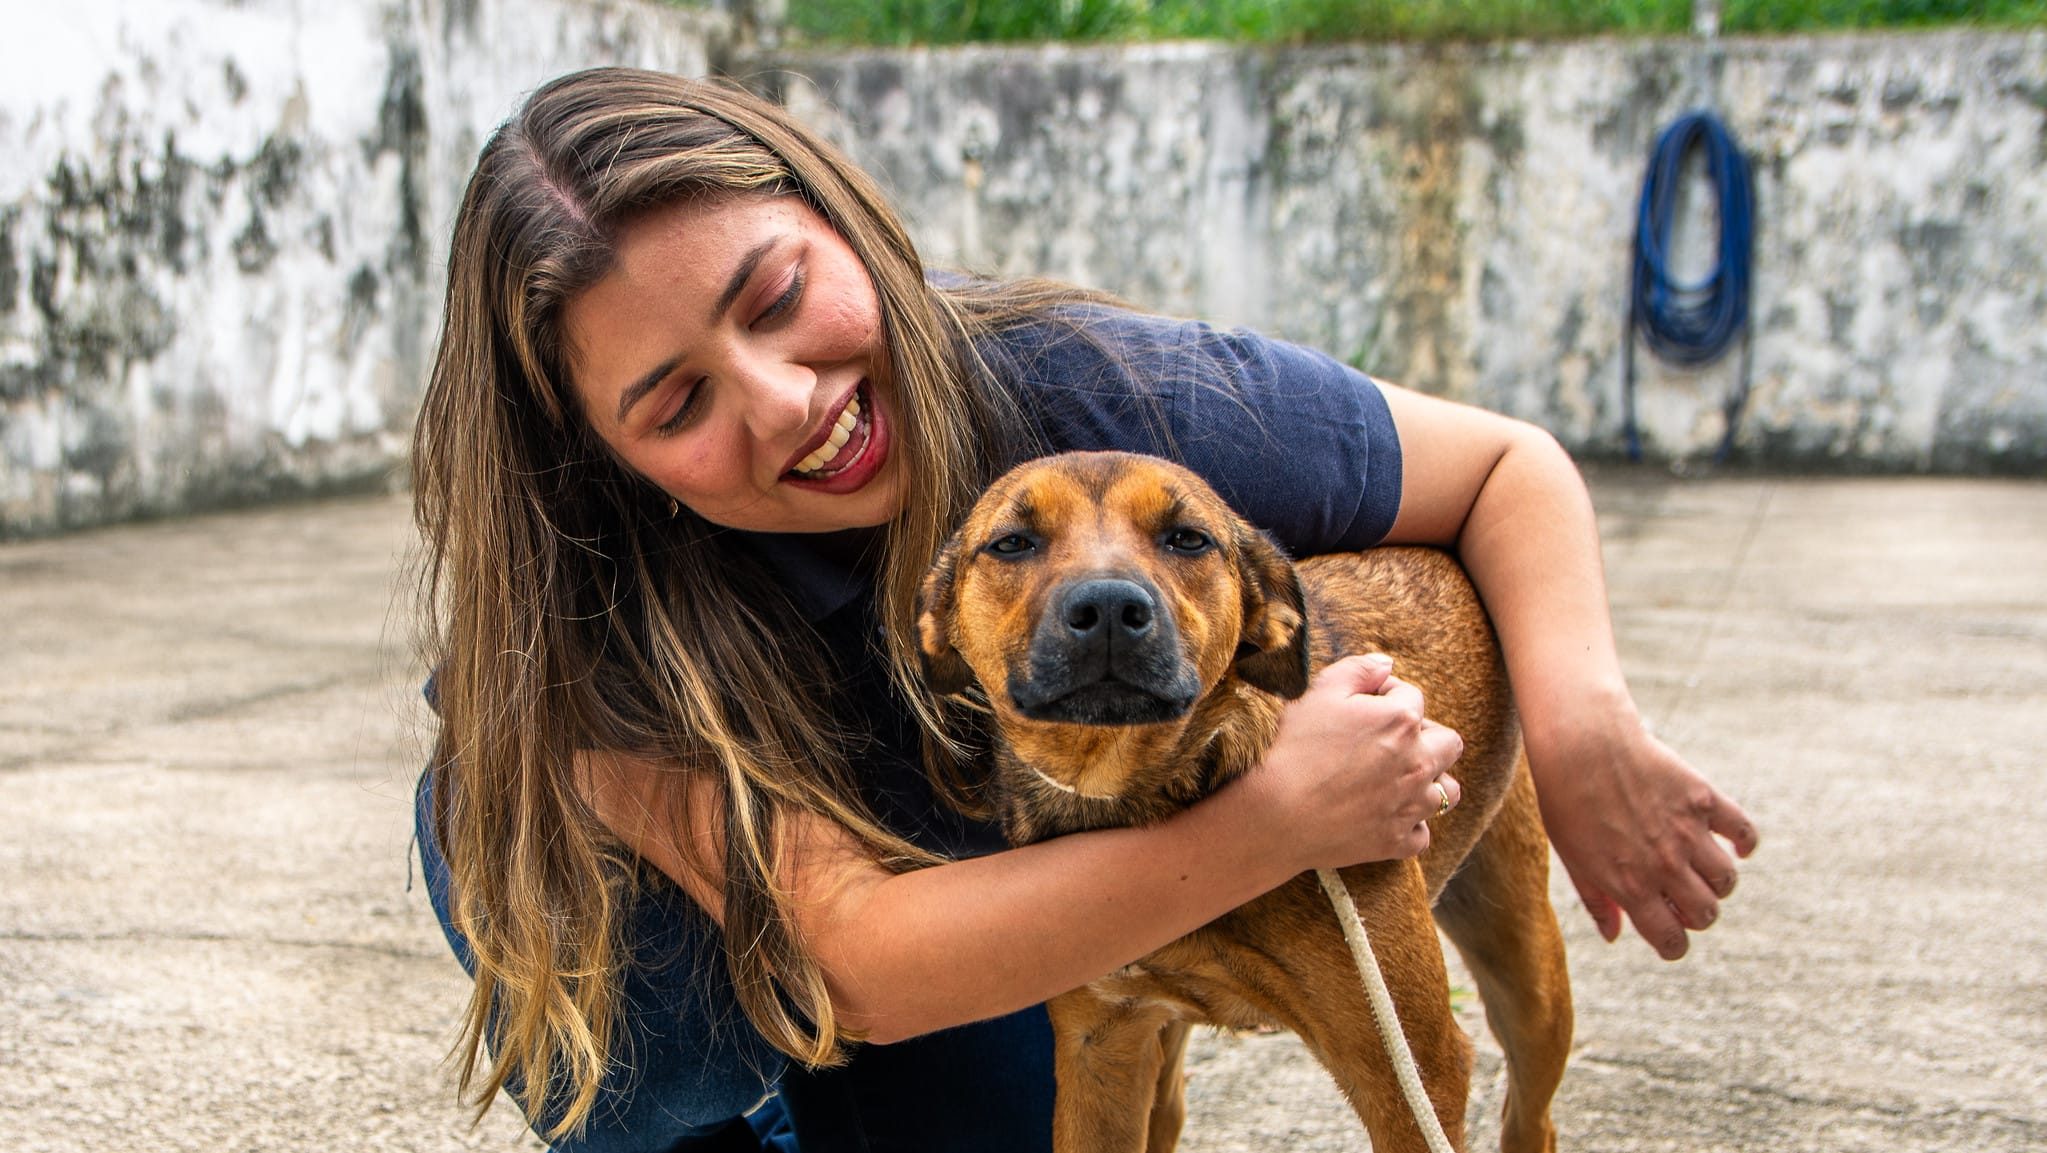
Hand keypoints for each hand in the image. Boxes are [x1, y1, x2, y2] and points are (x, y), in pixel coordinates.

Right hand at [1245, 653, 1465, 872]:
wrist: (1273, 814)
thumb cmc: (1292, 747)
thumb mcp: (1319, 692)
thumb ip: (1359, 670)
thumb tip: (1386, 664)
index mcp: (1401, 720)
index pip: (1412, 697)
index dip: (1387, 695)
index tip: (1364, 704)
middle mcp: (1418, 763)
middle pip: (1448, 744)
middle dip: (1425, 736)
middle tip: (1389, 740)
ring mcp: (1411, 806)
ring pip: (1446, 791)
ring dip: (1429, 781)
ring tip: (1399, 779)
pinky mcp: (1397, 842)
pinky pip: (1422, 833)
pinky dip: (1409, 824)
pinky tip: (1385, 815)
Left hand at [1532, 711, 1758, 959]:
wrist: (1580, 745)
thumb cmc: (1568, 803)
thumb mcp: (1572, 858)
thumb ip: (1596, 901)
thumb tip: (1614, 936)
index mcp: (1630, 886)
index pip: (1672, 941)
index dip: (1673, 945)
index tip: (1669, 934)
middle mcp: (1664, 864)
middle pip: (1706, 913)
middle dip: (1696, 914)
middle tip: (1680, 897)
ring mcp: (1687, 832)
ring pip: (1726, 880)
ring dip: (1716, 882)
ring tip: (1697, 866)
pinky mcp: (1702, 799)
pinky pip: (1744, 831)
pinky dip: (1745, 843)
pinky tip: (1734, 845)